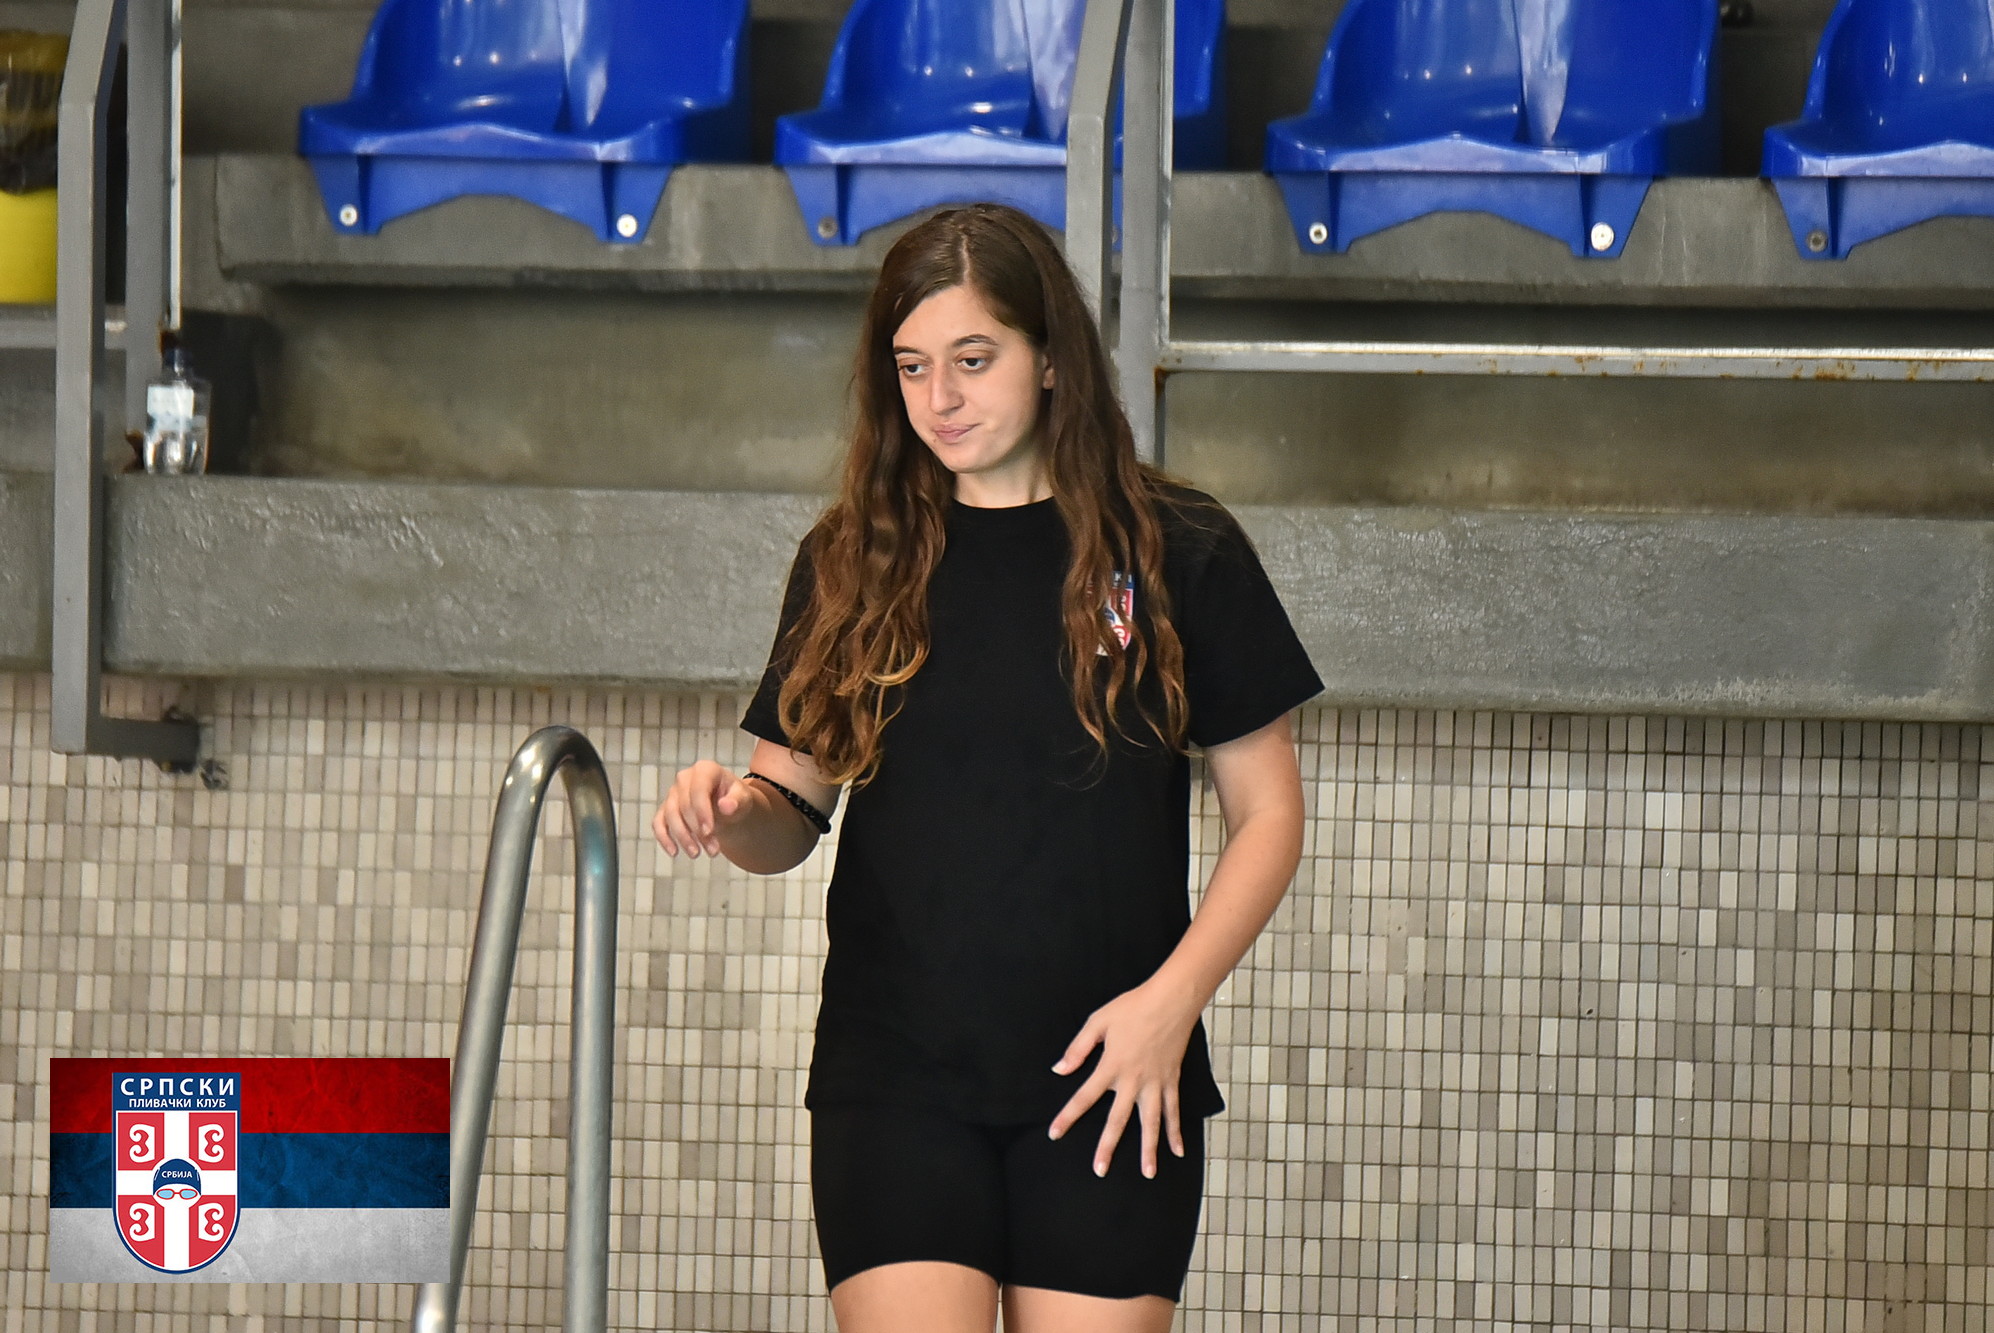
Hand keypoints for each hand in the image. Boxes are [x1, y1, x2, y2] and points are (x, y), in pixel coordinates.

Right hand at [652, 760, 757, 857]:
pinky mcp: (666, 808)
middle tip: (713, 851)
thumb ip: (737, 801)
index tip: (709, 831)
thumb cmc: (735, 799)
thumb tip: (726, 806)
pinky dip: (664, 838)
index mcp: (705, 770)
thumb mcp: (743, 799)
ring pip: (671, 816)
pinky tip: (674, 852)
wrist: (727, 806)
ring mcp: (673, 793)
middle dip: (698, 831)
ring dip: (683, 838)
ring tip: (697, 854)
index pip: (698, 789)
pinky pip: (659, 823)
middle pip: (685, 806)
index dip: (702, 811)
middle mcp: (685, 778)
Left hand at [1047, 980, 1200, 1178]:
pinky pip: (1174, 1111)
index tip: (1055, 1134)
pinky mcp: (1171, 1081)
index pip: (1084, 1097)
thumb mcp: (1098, 1022)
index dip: (1068, 1116)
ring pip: (1151, 1123)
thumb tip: (1059, 1070)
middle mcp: (1133, 1081)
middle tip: (1099, 1171)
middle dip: (1107, 1147)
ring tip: (1148, 1174)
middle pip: (1118, 1120)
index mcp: (1111, 1066)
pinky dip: (1176, 1131)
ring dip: (1148, 1149)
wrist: (1170, 1000)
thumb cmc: (1132, 1007)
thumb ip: (1078, 1048)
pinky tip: (1178, 1151)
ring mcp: (1155, 1083)